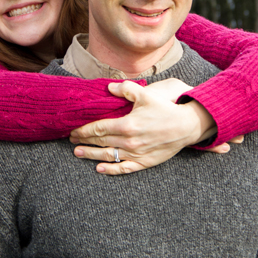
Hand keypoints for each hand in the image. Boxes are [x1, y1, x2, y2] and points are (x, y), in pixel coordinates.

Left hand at [70, 80, 233, 174]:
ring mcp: (136, 154)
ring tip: (78, 153)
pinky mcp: (144, 162)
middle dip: (84, 141)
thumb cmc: (165, 110)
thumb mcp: (145, 95)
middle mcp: (129, 142)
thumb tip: (108, 88)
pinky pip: (123, 168)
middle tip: (72, 139)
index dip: (84, 130)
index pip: (98, 128)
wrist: (186, 127)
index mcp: (127, 124)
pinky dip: (110, 169)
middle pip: (100, 142)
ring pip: (108, 156)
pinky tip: (99, 168)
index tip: (74, 129)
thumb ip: (125, 90)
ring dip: (91, 155)